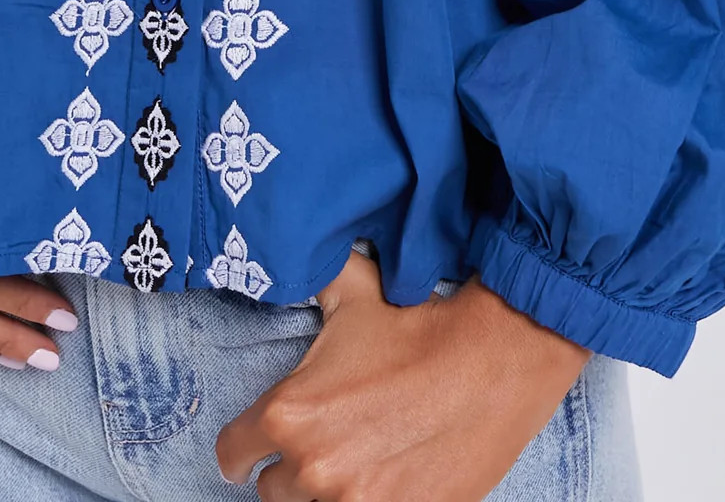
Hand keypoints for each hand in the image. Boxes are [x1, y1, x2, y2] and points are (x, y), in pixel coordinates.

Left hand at [216, 247, 588, 500]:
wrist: (492, 362)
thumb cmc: (420, 329)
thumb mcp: (355, 293)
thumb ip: (315, 280)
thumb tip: (298, 249)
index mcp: (291, 413)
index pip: (232, 454)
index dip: (241, 447)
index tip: (251, 448)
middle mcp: (314, 466)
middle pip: (273, 491)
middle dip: (291, 467)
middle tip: (320, 444)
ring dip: (326, 491)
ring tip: (353, 462)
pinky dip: (366, 500)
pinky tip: (381, 480)